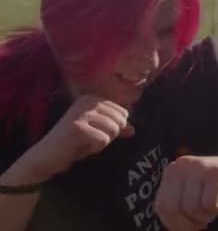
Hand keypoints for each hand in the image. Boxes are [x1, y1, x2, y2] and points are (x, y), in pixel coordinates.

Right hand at [19, 95, 133, 181]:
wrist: (46, 156)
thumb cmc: (72, 143)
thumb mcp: (97, 132)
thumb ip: (115, 128)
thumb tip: (133, 130)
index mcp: (92, 99)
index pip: (123, 112)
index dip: (115, 128)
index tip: (95, 132)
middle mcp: (87, 102)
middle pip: (120, 120)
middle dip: (110, 135)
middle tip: (91, 139)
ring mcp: (81, 113)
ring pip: (113, 130)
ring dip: (102, 142)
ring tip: (84, 142)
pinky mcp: (78, 127)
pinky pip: (103, 140)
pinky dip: (95, 148)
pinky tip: (80, 147)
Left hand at [154, 152, 217, 230]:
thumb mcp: (192, 196)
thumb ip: (178, 207)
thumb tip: (174, 230)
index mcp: (172, 171)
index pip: (161, 207)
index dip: (175, 224)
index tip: (191, 225)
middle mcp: (182, 165)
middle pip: (174, 208)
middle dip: (189, 223)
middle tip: (203, 221)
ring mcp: (199, 166)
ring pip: (192, 208)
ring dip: (206, 216)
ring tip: (215, 207)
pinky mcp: (217, 172)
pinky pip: (209, 204)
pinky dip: (217, 210)